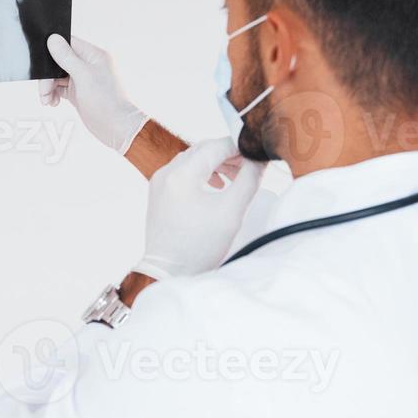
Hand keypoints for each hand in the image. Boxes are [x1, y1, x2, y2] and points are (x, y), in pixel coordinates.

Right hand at [40, 34, 148, 155]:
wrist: (116, 128)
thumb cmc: (107, 102)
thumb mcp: (84, 76)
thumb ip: (67, 57)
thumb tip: (53, 38)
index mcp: (94, 55)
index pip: (68, 44)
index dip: (53, 51)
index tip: (43, 63)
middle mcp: (89, 65)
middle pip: (59, 61)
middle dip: (48, 75)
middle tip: (44, 90)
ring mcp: (83, 79)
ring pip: (58, 76)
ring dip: (49, 86)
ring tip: (47, 100)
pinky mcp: (78, 92)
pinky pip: (60, 88)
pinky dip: (53, 94)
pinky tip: (52, 102)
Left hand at [133, 137, 265, 279]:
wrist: (169, 271)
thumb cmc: (200, 246)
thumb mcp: (232, 211)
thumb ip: (249, 180)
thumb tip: (259, 159)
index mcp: (182, 174)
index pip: (216, 146)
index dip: (240, 148)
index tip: (257, 155)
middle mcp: (166, 172)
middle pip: (203, 149)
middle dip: (228, 155)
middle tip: (249, 166)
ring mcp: (160, 182)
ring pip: (193, 159)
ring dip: (216, 163)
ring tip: (235, 178)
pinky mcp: (158, 192)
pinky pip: (183, 171)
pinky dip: (202, 172)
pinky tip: (216, 185)